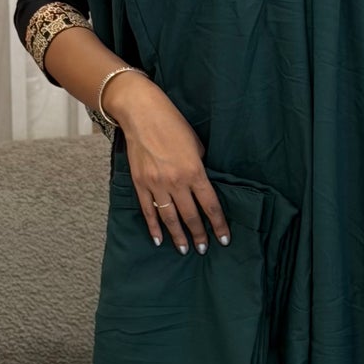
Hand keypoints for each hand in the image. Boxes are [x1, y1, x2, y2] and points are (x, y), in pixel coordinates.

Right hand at [102, 72, 231, 256]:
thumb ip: (199, 167)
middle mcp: (176, 181)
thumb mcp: (196, 144)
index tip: (223, 239)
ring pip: (169, 217)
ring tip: (185, 250)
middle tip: (203, 249)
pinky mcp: (140, 183)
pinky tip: (159, 239)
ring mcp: (156, 184)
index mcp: (194, 171)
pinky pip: (147, 210)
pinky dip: (153, 227)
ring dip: (178, 236)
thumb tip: (202, 185)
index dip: (218, 224)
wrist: (141, 113)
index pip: (210, 205)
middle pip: (190, 215)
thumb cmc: (173, 124)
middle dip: (198, 235)